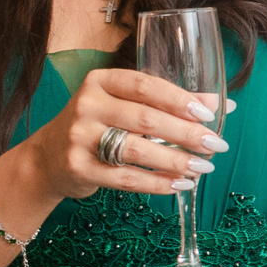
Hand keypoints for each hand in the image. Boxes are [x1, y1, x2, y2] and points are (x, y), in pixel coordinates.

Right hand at [25, 67, 228, 202]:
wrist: (46, 159)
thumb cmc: (95, 126)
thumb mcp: (123, 105)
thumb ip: (166, 102)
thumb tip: (220, 104)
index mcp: (100, 81)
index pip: (145, 85)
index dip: (179, 99)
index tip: (208, 114)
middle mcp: (87, 105)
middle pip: (145, 119)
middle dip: (186, 133)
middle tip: (215, 145)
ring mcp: (80, 137)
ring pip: (137, 150)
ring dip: (175, 161)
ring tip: (203, 168)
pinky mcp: (79, 167)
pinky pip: (125, 178)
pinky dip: (157, 183)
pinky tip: (179, 184)